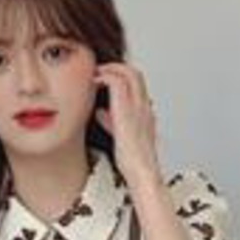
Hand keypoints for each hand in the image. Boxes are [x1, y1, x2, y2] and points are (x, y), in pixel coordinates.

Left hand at [92, 61, 160, 184]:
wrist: (141, 172)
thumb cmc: (132, 162)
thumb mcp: (120, 137)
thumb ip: (111, 122)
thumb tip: (100, 112)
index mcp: (145, 113)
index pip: (138, 86)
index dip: (123, 78)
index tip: (106, 79)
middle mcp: (144, 106)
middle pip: (136, 74)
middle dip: (117, 68)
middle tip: (100, 71)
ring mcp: (137, 106)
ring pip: (129, 73)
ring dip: (111, 69)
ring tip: (96, 73)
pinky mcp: (127, 110)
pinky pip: (117, 81)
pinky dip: (105, 77)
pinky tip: (95, 81)